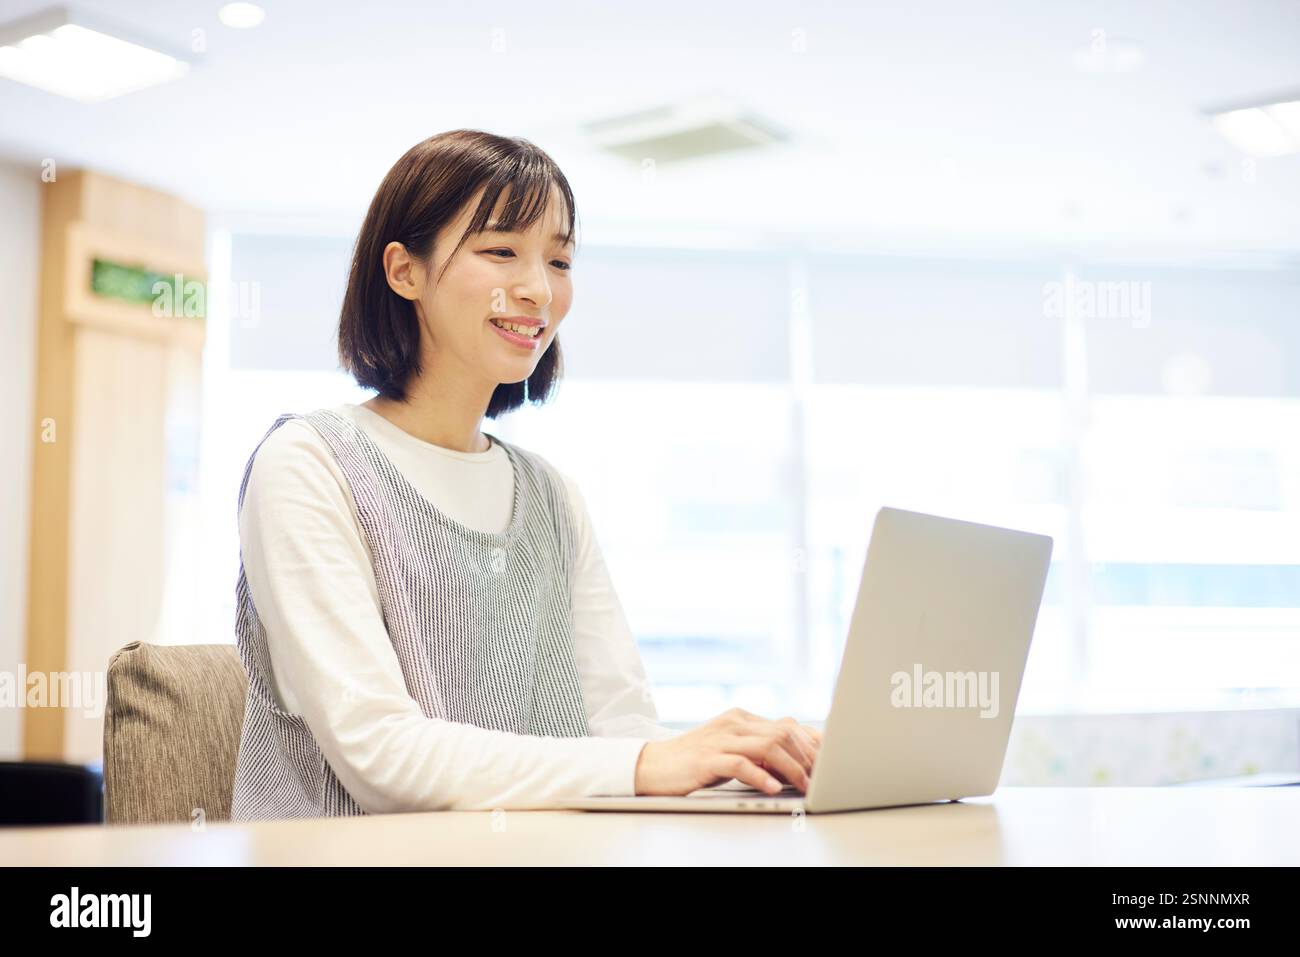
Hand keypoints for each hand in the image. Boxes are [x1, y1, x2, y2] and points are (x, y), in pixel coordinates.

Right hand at [633, 708, 822, 795]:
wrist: (653, 765)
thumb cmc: (695, 761)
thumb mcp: (731, 748)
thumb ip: (759, 749)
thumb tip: (797, 761)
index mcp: (741, 718)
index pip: (788, 724)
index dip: (813, 744)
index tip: (829, 764)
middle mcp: (734, 723)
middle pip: (784, 733)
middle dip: (808, 757)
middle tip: (822, 779)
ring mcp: (720, 739)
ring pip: (768, 746)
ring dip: (792, 767)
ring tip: (804, 785)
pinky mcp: (707, 758)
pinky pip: (740, 763)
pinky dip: (761, 776)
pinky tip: (773, 788)